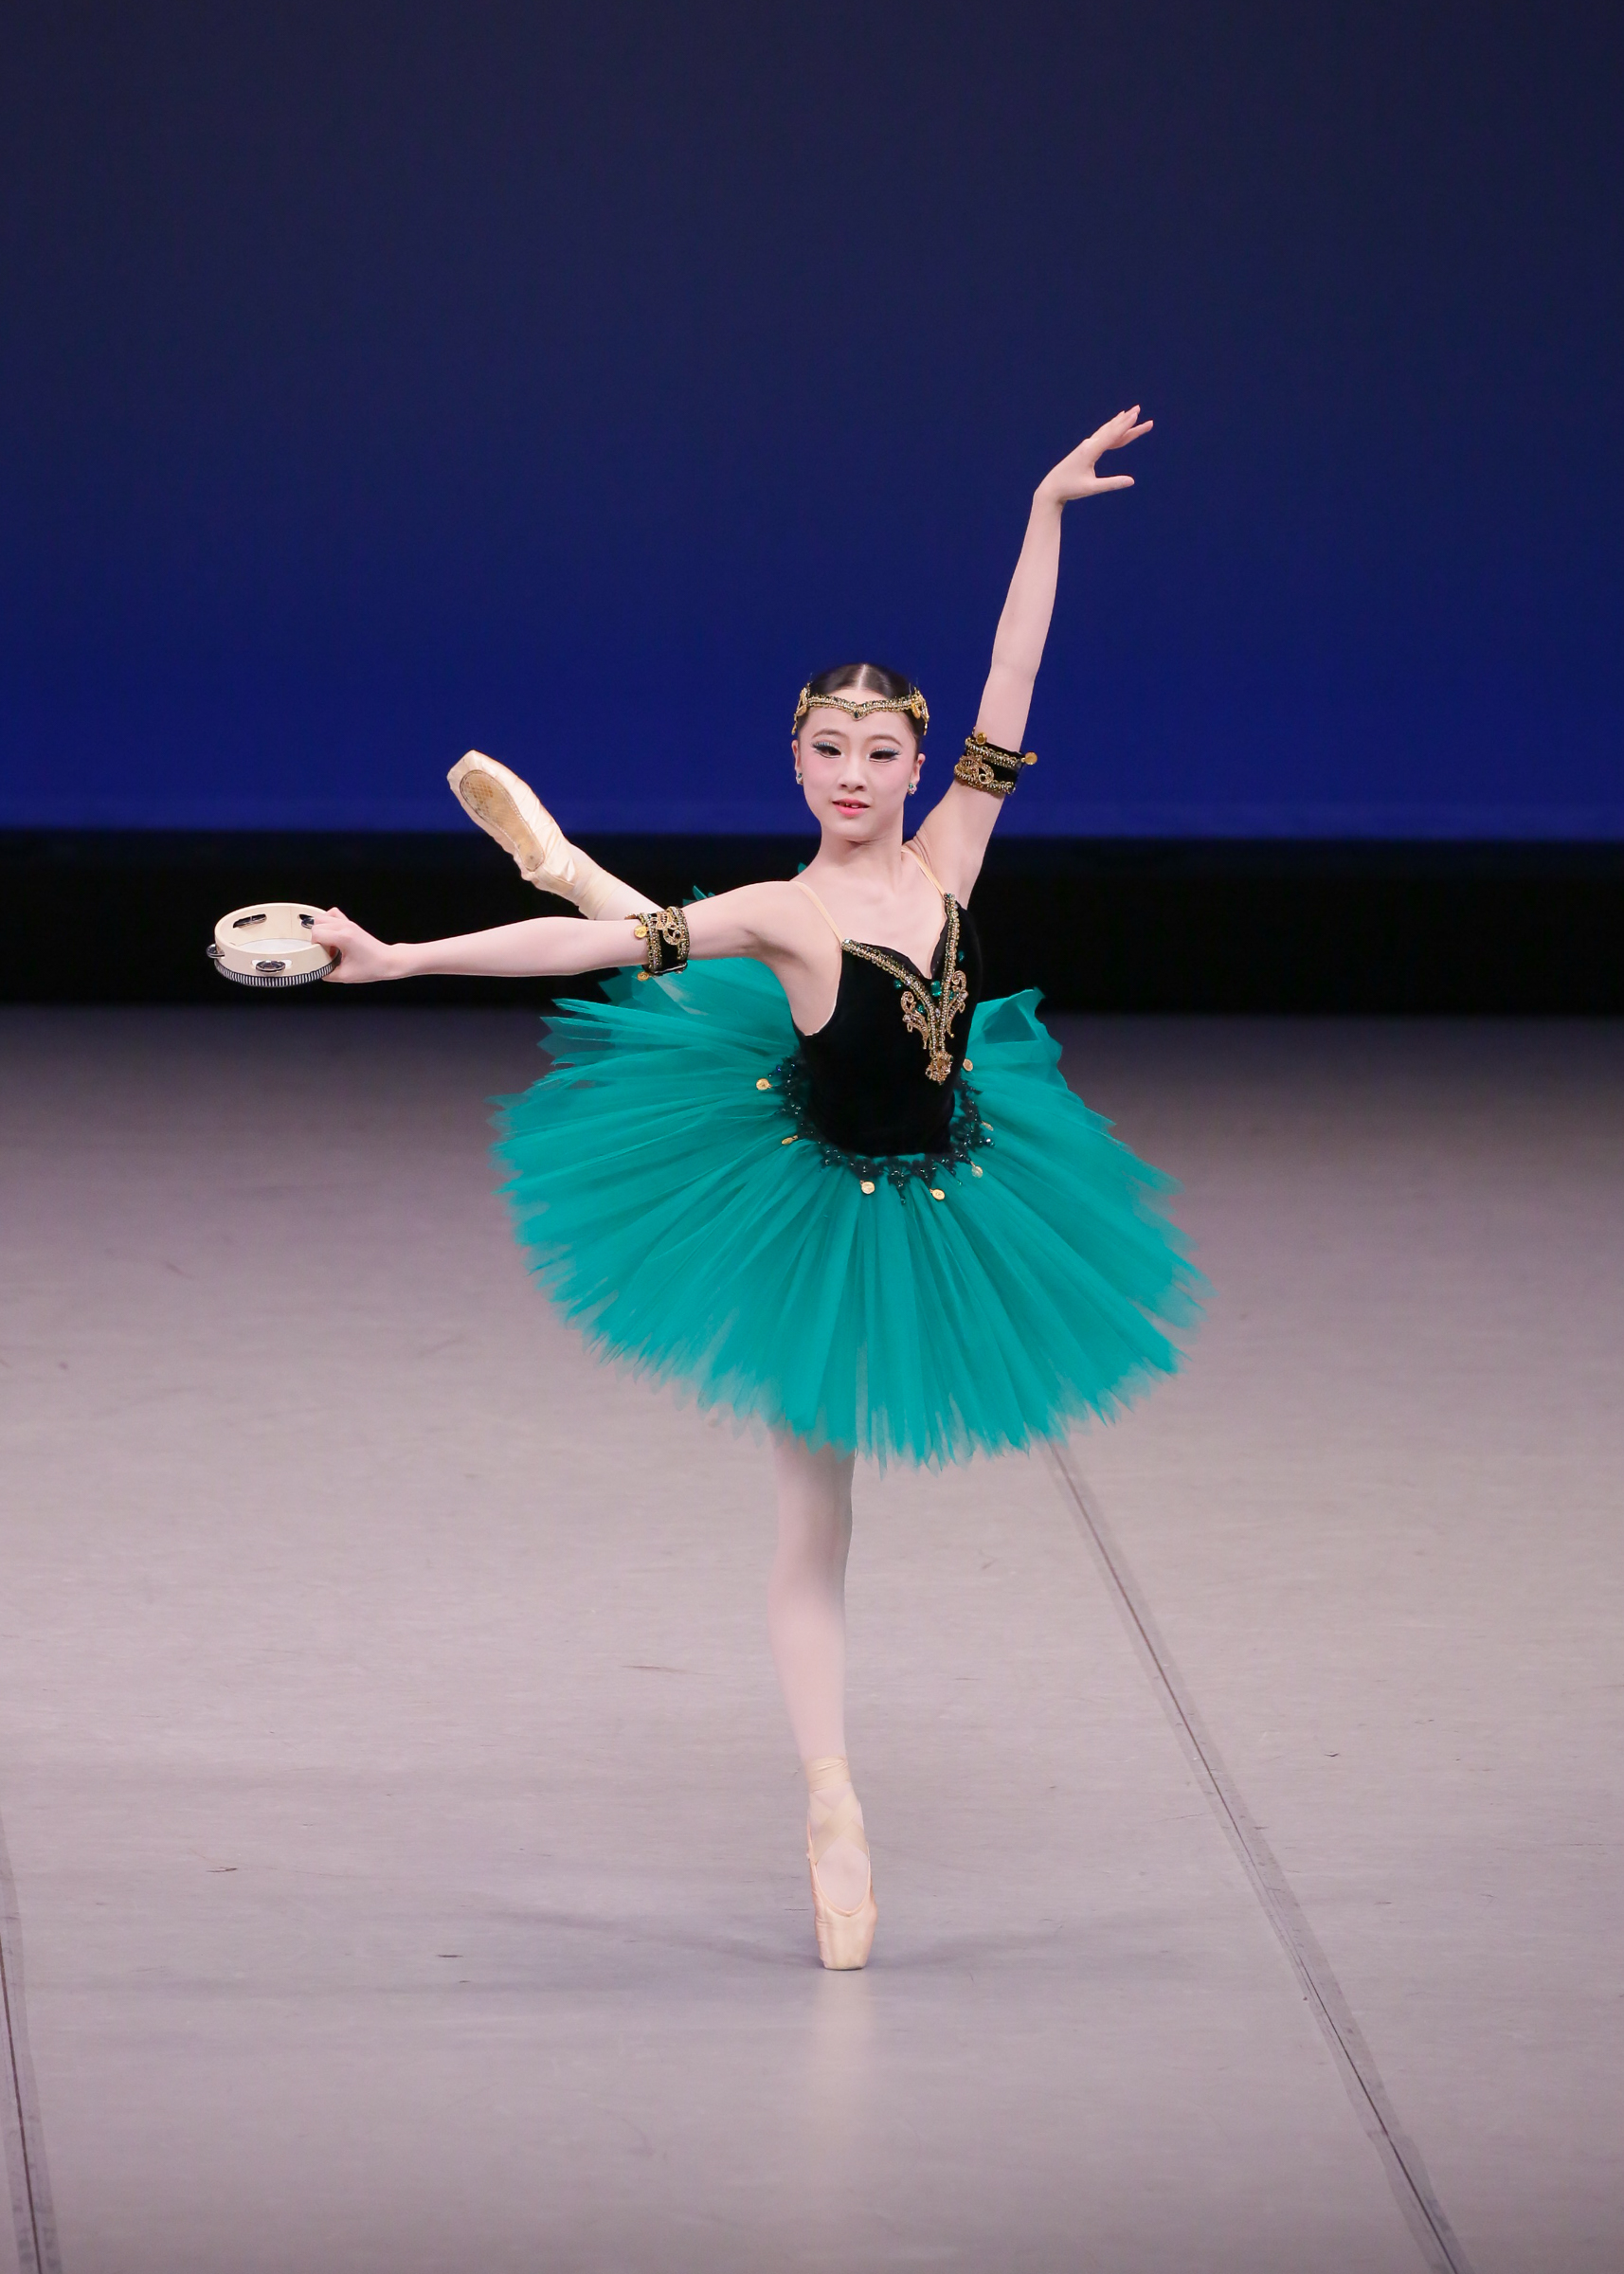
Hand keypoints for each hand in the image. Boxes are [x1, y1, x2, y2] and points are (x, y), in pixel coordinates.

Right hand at [310, 907, 400, 983]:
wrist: (388, 961)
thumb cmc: (372, 967)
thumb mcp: (345, 976)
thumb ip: (327, 973)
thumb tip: (317, 970)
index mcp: (344, 938)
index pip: (316, 933)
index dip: (314, 945)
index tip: (321, 954)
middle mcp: (346, 927)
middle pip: (317, 924)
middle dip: (316, 939)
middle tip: (325, 951)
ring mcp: (349, 923)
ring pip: (323, 917)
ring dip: (321, 930)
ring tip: (329, 944)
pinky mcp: (351, 924)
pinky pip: (333, 914)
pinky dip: (327, 922)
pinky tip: (331, 935)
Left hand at [1036, 407, 1152, 503]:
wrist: (1051, 488)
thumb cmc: (1070, 489)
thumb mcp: (1092, 488)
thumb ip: (1112, 483)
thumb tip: (1132, 481)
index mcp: (1090, 451)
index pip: (1112, 435)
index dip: (1125, 425)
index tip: (1136, 414)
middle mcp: (1089, 444)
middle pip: (1112, 430)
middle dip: (1127, 420)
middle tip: (1139, 408)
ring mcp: (1086, 445)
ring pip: (1107, 431)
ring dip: (1120, 422)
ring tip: (1132, 413)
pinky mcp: (1085, 449)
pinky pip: (1102, 436)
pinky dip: (1111, 429)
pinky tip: (1115, 424)